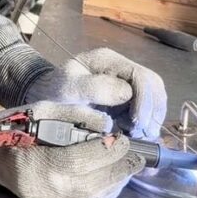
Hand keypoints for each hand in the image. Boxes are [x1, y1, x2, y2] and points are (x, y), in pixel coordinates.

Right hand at [0, 125, 143, 197]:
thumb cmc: (14, 126)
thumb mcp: (42, 110)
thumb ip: (76, 115)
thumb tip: (108, 125)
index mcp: (48, 163)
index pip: (90, 159)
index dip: (113, 150)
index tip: (126, 139)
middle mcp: (53, 187)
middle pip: (98, 181)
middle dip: (122, 167)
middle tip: (138, 156)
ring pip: (96, 196)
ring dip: (118, 182)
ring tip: (131, 167)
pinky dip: (106, 194)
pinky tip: (115, 182)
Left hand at [23, 47, 166, 140]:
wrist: (43, 99)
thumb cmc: (53, 91)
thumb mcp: (67, 88)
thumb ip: (93, 87)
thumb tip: (126, 93)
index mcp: (108, 61)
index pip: (141, 76)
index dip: (145, 100)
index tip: (136, 124)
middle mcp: (121, 70)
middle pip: (153, 86)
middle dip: (152, 111)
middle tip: (141, 133)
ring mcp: (125, 84)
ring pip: (153, 99)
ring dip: (150, 120)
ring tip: (138, 137)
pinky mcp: (124, 101)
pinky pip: (144, 111)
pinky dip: (144, 125)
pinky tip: (135, 137)